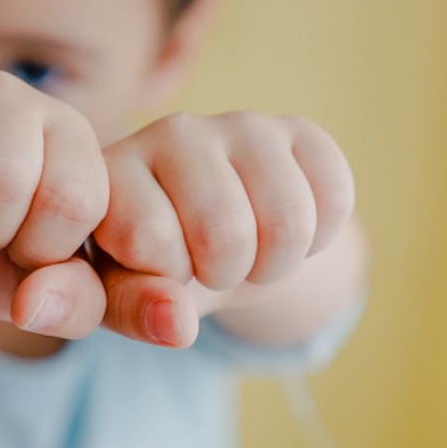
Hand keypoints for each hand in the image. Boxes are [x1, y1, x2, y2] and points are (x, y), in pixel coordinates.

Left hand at [92, 111, 355, 346]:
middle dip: (225, 274)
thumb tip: (176, 324)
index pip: (148, 237)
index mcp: (111, 169)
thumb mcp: (119, 296)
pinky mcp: (297, 129)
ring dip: (274, 265)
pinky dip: (318, 239)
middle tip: (209, 266)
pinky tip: (281, 229)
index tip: (156, 271)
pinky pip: (334, 198)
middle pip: (225, 232)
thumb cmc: (150, 270)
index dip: (164, 281)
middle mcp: (169, 131)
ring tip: (245, 254)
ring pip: (288, 220)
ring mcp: (237, 123)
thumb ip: (129, 309)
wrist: (210, 242)